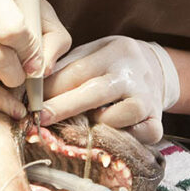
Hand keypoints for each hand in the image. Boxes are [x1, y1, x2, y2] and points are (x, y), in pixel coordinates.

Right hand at [0, 0, 71, 117]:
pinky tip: (10, 104)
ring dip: (2, 80)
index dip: (29, 52)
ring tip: (7, 68)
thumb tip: (43, 71)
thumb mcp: (37, 7)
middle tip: (22, 68)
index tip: (35, 61)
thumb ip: (53, 37)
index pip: (13, 31)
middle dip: (18, 72)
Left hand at [40, 35, 180, 143]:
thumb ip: (68, 66)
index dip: (53, 88)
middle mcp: (132, 75)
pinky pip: (142, 135)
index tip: (31, 101)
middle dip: (64, 107)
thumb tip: (34, 86)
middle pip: (95, 93)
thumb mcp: (94, 52)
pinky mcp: (157, 121)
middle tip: (40, 118)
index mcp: (114, 52)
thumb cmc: (113, 63)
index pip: (78, 71)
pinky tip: (114, 135)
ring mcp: (147, 99)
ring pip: (120, 116)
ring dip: (98, 123)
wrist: (158, 68)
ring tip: (89, 123)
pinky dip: (126, 138)